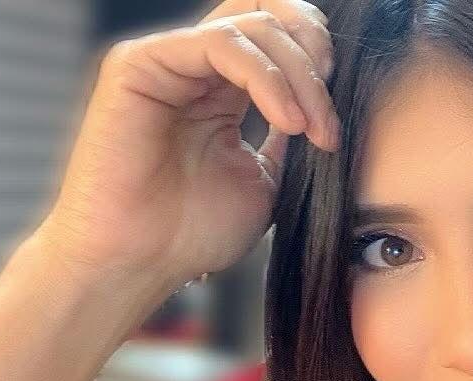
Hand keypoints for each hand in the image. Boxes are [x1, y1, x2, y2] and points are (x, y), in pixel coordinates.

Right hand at [36, 0, 338, 294]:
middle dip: (313, 50)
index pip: (276, 34)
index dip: (316, 57)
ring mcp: (166, 60)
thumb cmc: (190, 235)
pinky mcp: (139, 63)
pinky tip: (287, 120)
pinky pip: (221, 44)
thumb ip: (290, 138)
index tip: (335, 121)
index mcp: (220, 88)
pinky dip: (266, 77)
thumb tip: (325, 107)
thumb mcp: (266, 182)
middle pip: (266, 12)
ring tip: (312, 130)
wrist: (138, 264)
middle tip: (329, 112)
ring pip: (251, 26)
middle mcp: (193, 66)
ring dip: (298, 74)